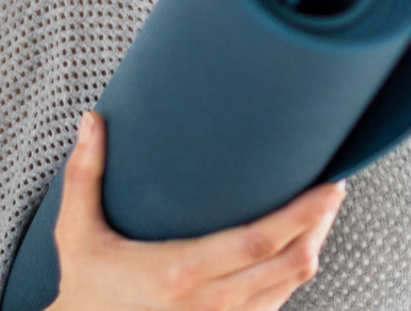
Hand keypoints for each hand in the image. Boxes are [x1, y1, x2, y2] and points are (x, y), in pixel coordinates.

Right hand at [46, 112, 345, 310]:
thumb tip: (92, 119)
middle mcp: (207, 305)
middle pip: (289, 264)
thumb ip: (84, 175)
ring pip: (289, 286)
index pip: (259, 242)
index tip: (329, 186)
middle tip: (334, 188)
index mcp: (177, 272)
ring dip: (312, 247)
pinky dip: (291, 273)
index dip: (302, 215)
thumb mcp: (75, 233)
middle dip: (320, 224)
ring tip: (321, 211)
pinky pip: (275, 304)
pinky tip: (294, 247)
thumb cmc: (84, 286)